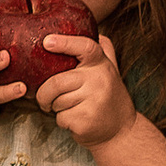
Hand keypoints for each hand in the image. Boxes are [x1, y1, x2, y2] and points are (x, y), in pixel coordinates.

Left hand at [39, 34, 165, 165]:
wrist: (121, 132)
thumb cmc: (108, 99)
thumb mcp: (110, 73)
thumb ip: (103, 53)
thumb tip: (98, 33)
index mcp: (102, 65)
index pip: (85, 47)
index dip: (65, 42)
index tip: (46, 41)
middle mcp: (100, 80)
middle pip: (57, 82)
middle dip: (44, 94)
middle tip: (44, 99)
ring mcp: (95, 101)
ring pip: (57, 101)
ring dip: (55, 108)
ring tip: (69, 109)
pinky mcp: (87, 120)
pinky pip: (60, 118)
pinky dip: (62, 121)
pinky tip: (75, 121)